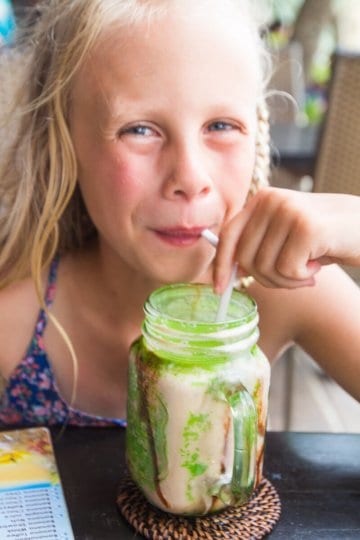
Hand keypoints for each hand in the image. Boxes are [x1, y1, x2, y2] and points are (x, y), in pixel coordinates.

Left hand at [214, 188, 359, 290]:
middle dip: (266, 278)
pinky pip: (287, 270)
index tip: (220, 288)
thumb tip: (229, 270)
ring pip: (264, 267)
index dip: (221, 264)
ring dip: (287, 280)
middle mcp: (271, 200)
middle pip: (244, 257)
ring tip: (309, 269)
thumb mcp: (287, 238)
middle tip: (292, 277)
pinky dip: (301, 278)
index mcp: (262, 199)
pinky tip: (318, 265)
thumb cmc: (327, 239)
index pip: (228, 234)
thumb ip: (259, 246)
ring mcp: (288, 211)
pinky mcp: (305, 227)